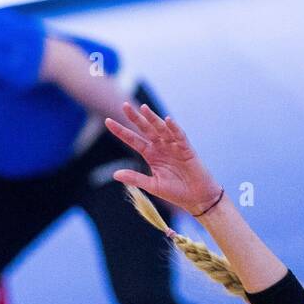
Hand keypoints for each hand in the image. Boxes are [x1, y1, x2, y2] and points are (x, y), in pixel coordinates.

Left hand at [105, 103, 221, 217]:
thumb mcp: (152, 185)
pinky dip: (174, 128)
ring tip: (143, 108)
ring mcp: (173, 146)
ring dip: (153, 119)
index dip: (121, 131)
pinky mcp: (186, 149)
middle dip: (135, 118)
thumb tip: (115, 174)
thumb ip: (135, 178)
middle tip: (124, 105)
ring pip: (161, 129)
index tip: (107, 121)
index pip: (133, 139)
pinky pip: (179, 136)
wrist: (196, 198)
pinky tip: (167, 120)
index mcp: (150, 154)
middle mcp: (161, 146)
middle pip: (145, 129)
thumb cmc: (175, 192)